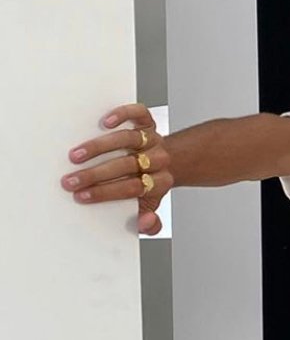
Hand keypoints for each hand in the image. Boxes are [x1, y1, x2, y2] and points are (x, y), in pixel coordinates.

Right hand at [61, 104, 171, 235]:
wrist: (168, 164)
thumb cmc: (151, 186)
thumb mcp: (150, 208)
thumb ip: (149, 225)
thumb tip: (145, 222)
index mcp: (160, 182)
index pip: (132, 188)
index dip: (105, 193)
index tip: (81, 196)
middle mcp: (158, 159)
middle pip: (126, 165)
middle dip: (94, 175)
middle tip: (71, 180)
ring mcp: (153, 139)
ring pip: (127, 139)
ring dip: (98, 147)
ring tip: (76, 156)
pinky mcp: (148, 122)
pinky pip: (139, 114)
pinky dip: (123, 115)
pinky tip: (105, 122)